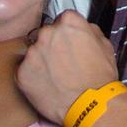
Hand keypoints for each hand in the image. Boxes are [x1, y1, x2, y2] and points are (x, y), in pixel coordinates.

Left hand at [17, 11, 118, 125]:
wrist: (91, 105)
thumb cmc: (100, 75)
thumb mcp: (104, 43)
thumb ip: (88, 30)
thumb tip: (79, 30)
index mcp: (68, 21)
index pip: (62, 20)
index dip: (66, 34)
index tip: (69, 45)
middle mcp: (47, 32)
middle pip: (45, 34)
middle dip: (52, 45)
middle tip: (61, 62)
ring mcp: (32, 53)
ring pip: (34, 53)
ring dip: (41, 61)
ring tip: (55, 77)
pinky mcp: (22, 73)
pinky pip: (25, 71)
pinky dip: (33, 77)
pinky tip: (47, 86)